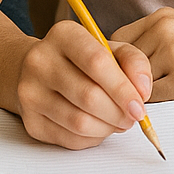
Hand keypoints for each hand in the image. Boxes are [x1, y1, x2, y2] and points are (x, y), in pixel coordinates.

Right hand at [14, 20, 153, 148]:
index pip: (97, 62)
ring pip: (79, 122)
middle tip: (132, 117)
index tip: (139, 105)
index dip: (123, 88)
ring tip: (117, 121)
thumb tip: (142, 90)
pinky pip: (69, 139)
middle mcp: (40, 61)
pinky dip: (92, 138)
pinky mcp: (30, 121)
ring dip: (107, 127)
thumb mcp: (110, 49)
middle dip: (118, 112)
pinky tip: (98, 126)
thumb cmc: (81, 60)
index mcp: (64, 35)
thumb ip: (133, 62)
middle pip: (88, 96)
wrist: (39, 71)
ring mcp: (30, 92)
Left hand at [114, 7, 173, 101]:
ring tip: (152, 105)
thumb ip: (154, 44)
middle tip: (131, 98)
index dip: (116, 64)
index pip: (116, 41)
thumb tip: (116, 70)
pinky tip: (165, 109)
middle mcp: (164, 29)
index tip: (122, 79)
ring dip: (139, 97)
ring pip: (134, 83)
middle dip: (124, 83)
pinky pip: (152, 99)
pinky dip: (153, 108)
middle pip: (121, 64)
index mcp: (162, 16)